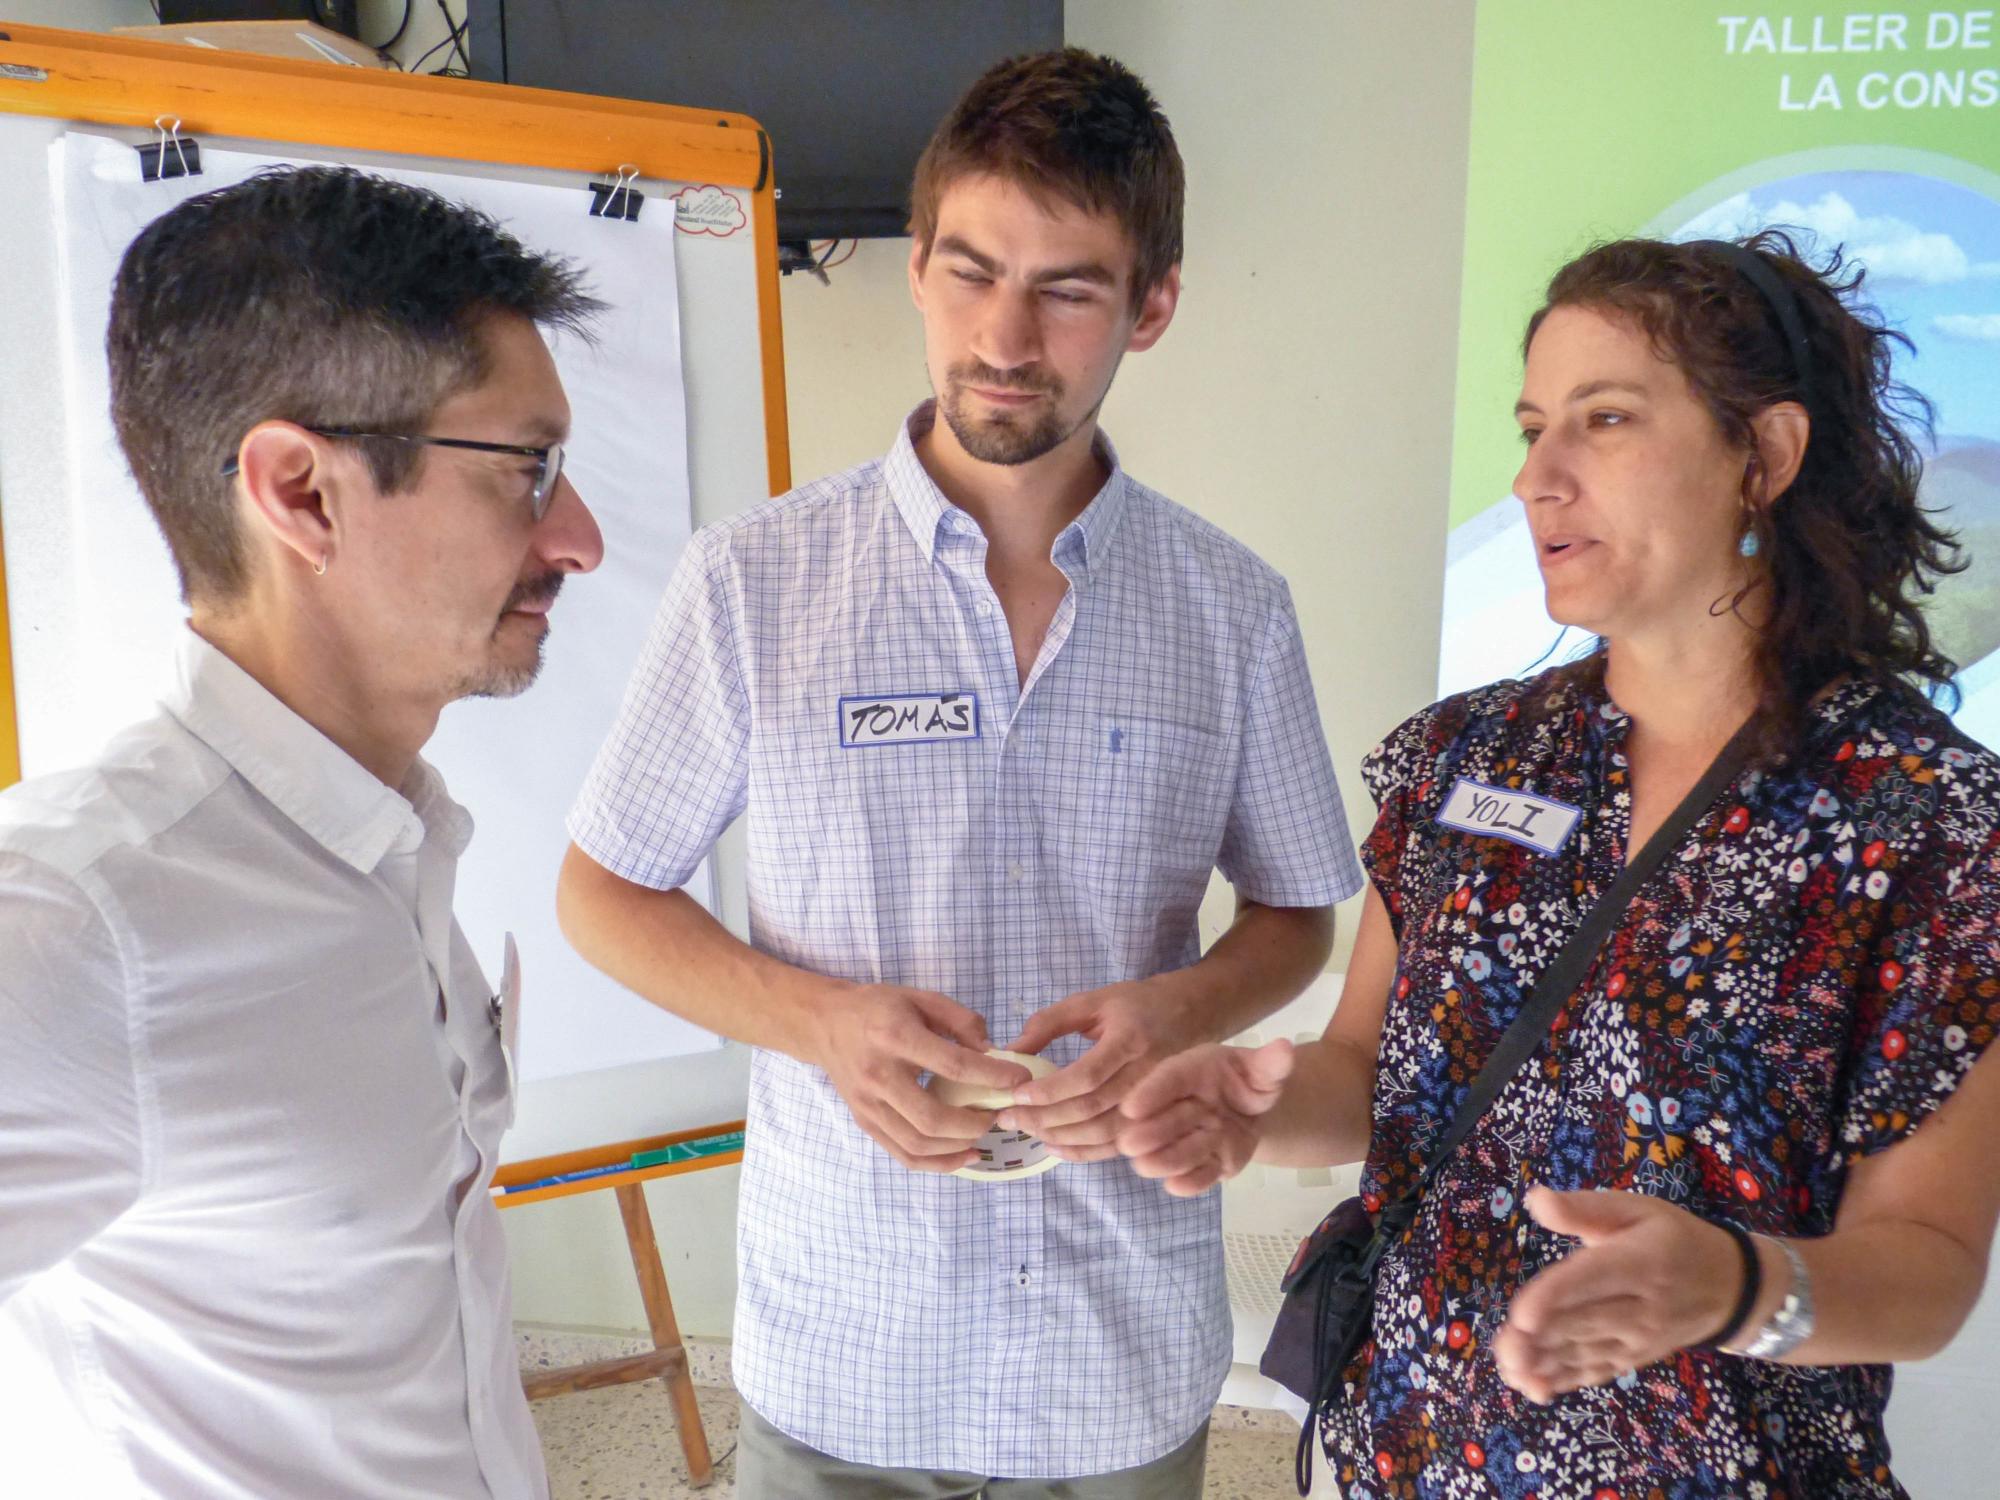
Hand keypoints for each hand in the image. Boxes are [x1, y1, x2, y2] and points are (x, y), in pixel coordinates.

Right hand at [810, 984, 1031, 1172]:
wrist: (826, 1023)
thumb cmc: (879, 1008)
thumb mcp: (922, 998)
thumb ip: (961, 1021)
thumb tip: (993, 1053)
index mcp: (895, 1037)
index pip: (952, 1065)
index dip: (991, 1076)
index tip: (1018, 1080)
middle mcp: (878, 1076)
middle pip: (932, 1118)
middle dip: (974, 1123)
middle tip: (997, 1115)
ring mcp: (868, 1105)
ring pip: (916, 1144)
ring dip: (957, 1147)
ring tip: (982, 1135)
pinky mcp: (865, 1121)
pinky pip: (902, 1154)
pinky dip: (936, 1163)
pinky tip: (962, 1156)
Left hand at [1001, 981, 1197, 1161]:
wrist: (1191, 1012)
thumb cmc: (1136, 1004)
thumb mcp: (1093, 1001)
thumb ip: (1051, 1022)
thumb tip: (1012, 1052)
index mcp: (1130, 1039)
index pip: (1087, 1075)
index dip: (1050, 1090)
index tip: (1017, 1095)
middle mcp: (1147, 1074)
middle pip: (1094, 1108)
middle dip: (1046, 1119)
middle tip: (1010, 1119)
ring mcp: (1155, 1100)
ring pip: (1106, 1132)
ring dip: (1063, 1138)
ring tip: (1029, 1133)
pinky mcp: (1155, 1116)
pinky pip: (1119, 1142)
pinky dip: (1086, 1152)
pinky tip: (1057, 1147)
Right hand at [1114, 1040, 1295, 1194]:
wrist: (1251, 1111)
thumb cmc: (1246, 1079)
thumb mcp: (1261, 1068)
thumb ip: (1272, 1063)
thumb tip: (1285, 1049)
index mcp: (1189, 1073)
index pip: (1168, 1079)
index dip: (1150, 1092)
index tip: (1132, 1107)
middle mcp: (1182, 1107)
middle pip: (1164, 1120)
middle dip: (1149, 1132)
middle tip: (1131, 1144)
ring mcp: (1191, 1138)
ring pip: (1176, 1151)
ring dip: (1162, 1158)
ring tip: (1145, 1165)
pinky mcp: (1208, 1165)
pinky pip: (1197, 1176)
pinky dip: (1187, 1182)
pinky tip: (1176, 1185)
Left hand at [1493, 1187, 1745, 1402]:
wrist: (1729, 1288)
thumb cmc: (1673, 1239)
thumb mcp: (1637, 1209)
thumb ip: (1584, 1208)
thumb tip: (1535, 1199)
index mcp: (1641, 1262)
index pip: (1593, 1281)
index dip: (1557, 1298)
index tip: (1523, 1315)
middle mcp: (1641, 1307)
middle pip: (1585, 1324)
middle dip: (1542, 1338)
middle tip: (1506, 1346)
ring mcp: (1638, 1340)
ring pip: (1586, 1353)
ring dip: (1545, 1364)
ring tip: (1510, 1368)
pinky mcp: (1633, 1359)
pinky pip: (1596, 1373)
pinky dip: (1563, 1382)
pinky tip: (1531, 1387)